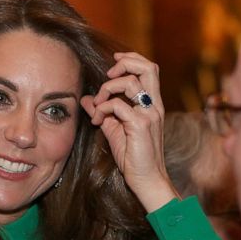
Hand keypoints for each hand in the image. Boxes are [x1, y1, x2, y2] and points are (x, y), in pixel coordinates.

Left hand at [80, 52, 178, 212]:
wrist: (146, 180)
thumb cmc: (133, 157)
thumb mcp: (114, 129)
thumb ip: (103, 112)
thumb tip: (86, 99)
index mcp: (152, 104)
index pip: (149, 69)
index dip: (131, 60)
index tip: (113, 65)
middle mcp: (154, 105)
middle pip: (148, 67)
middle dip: (125, 63)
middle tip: (108, 74)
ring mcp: (149, 114)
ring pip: (129, 82)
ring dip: (107, 89)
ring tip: (98, 105)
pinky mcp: (140, 125)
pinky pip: (117, 105)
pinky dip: (102, 108)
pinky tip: (97, 120)